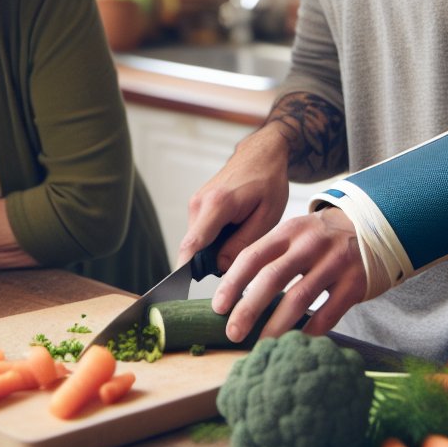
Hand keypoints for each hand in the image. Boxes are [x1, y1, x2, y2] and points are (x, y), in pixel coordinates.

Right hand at [176, 124, 291, 273]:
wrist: (261, 154)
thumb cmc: (269, 182)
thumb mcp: (267, 216)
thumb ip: (243, 244)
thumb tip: (219, 268)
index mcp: (217, 204)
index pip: (192, 244)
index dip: (184, 271)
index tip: (179, 293)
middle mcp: (199, 203)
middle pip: (194, 249)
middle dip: (207, 267)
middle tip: (232, 276)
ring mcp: (195, 203)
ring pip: (198, 243)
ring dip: (213, 253)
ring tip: (239, 246)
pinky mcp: (197, 205)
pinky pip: (201, 234)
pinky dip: (213, 242)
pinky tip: (234, 236)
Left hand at [211, 207, 366, 340]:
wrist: (371, 227)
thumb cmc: (321, 237)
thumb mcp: (296, 233)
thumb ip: (271, 255)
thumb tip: (235, 293)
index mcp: (289, 231)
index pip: (253, 256)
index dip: (232, 282)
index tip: (218, 306)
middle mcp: (310, 244)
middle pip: (272, 277)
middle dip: (248, 308)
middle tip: (233, 332)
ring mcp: (334, 262)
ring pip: (299, 298)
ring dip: (277, 325)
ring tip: (262, 344)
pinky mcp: (355, 282)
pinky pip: (329, 312)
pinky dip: (311, 330)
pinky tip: (298, 341)